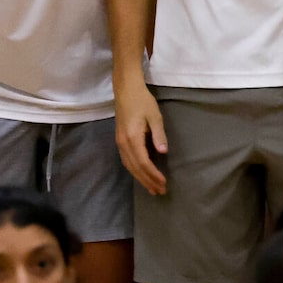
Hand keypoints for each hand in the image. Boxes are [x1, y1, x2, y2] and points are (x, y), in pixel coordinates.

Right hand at [113, 78, 169, 194]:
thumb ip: (158, 134)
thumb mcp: (155, 116)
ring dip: (140, 178)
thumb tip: (163, 152)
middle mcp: (123, 143)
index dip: (153, 175)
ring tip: (152, 188)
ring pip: (129, 166)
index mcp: (132, 138)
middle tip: (160, 192)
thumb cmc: (143, 101)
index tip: (163, 183)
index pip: (143, 162)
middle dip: (147, 181)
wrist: (126, 90)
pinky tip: (141, 175)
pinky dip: (135, 170)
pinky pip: (127, 161)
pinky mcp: (120, 140)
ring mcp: (119, 143)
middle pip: (135, 168)